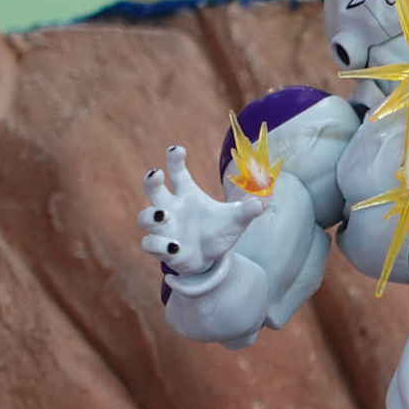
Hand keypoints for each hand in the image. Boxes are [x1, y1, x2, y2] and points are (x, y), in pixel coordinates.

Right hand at [137, 145, 265, 274]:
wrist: (209, 259)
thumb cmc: (218, 232)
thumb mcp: (236, 221)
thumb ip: (247, 211)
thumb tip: (263, 202)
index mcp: (187, 194)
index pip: (177, 172)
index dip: (174, 159)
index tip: (177, 149)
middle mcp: (170, 208)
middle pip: (152, 188)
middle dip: (150, 180)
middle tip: (156, 174)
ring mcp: (163, 228)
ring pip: (144, 217)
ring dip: (151, 216)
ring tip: (163, 215)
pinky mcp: (162, 248)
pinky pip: (150, 244)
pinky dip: (160, 245)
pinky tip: (175, 247)